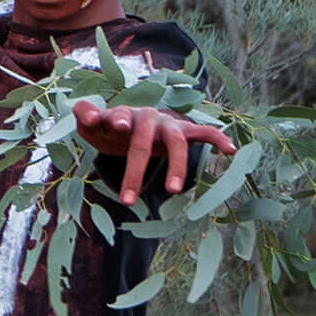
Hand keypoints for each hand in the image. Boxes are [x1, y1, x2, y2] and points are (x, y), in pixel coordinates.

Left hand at [72, 100, 229, 198]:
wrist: (128, 123)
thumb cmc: (108, 127)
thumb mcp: (91, 124)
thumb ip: (85, 116)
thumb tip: (88, 115)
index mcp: (123, 114)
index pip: (120, 116)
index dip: (119, 120)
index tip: (118, 126)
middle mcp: (148, 118)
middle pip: (143, 142)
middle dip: (136, 171)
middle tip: (127, 200)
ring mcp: (168, 124)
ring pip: (176, 143)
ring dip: (175, 167)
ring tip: (172, 192)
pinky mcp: (183, 130)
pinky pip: (204, 133)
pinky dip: (217, 138)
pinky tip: (230, 150)